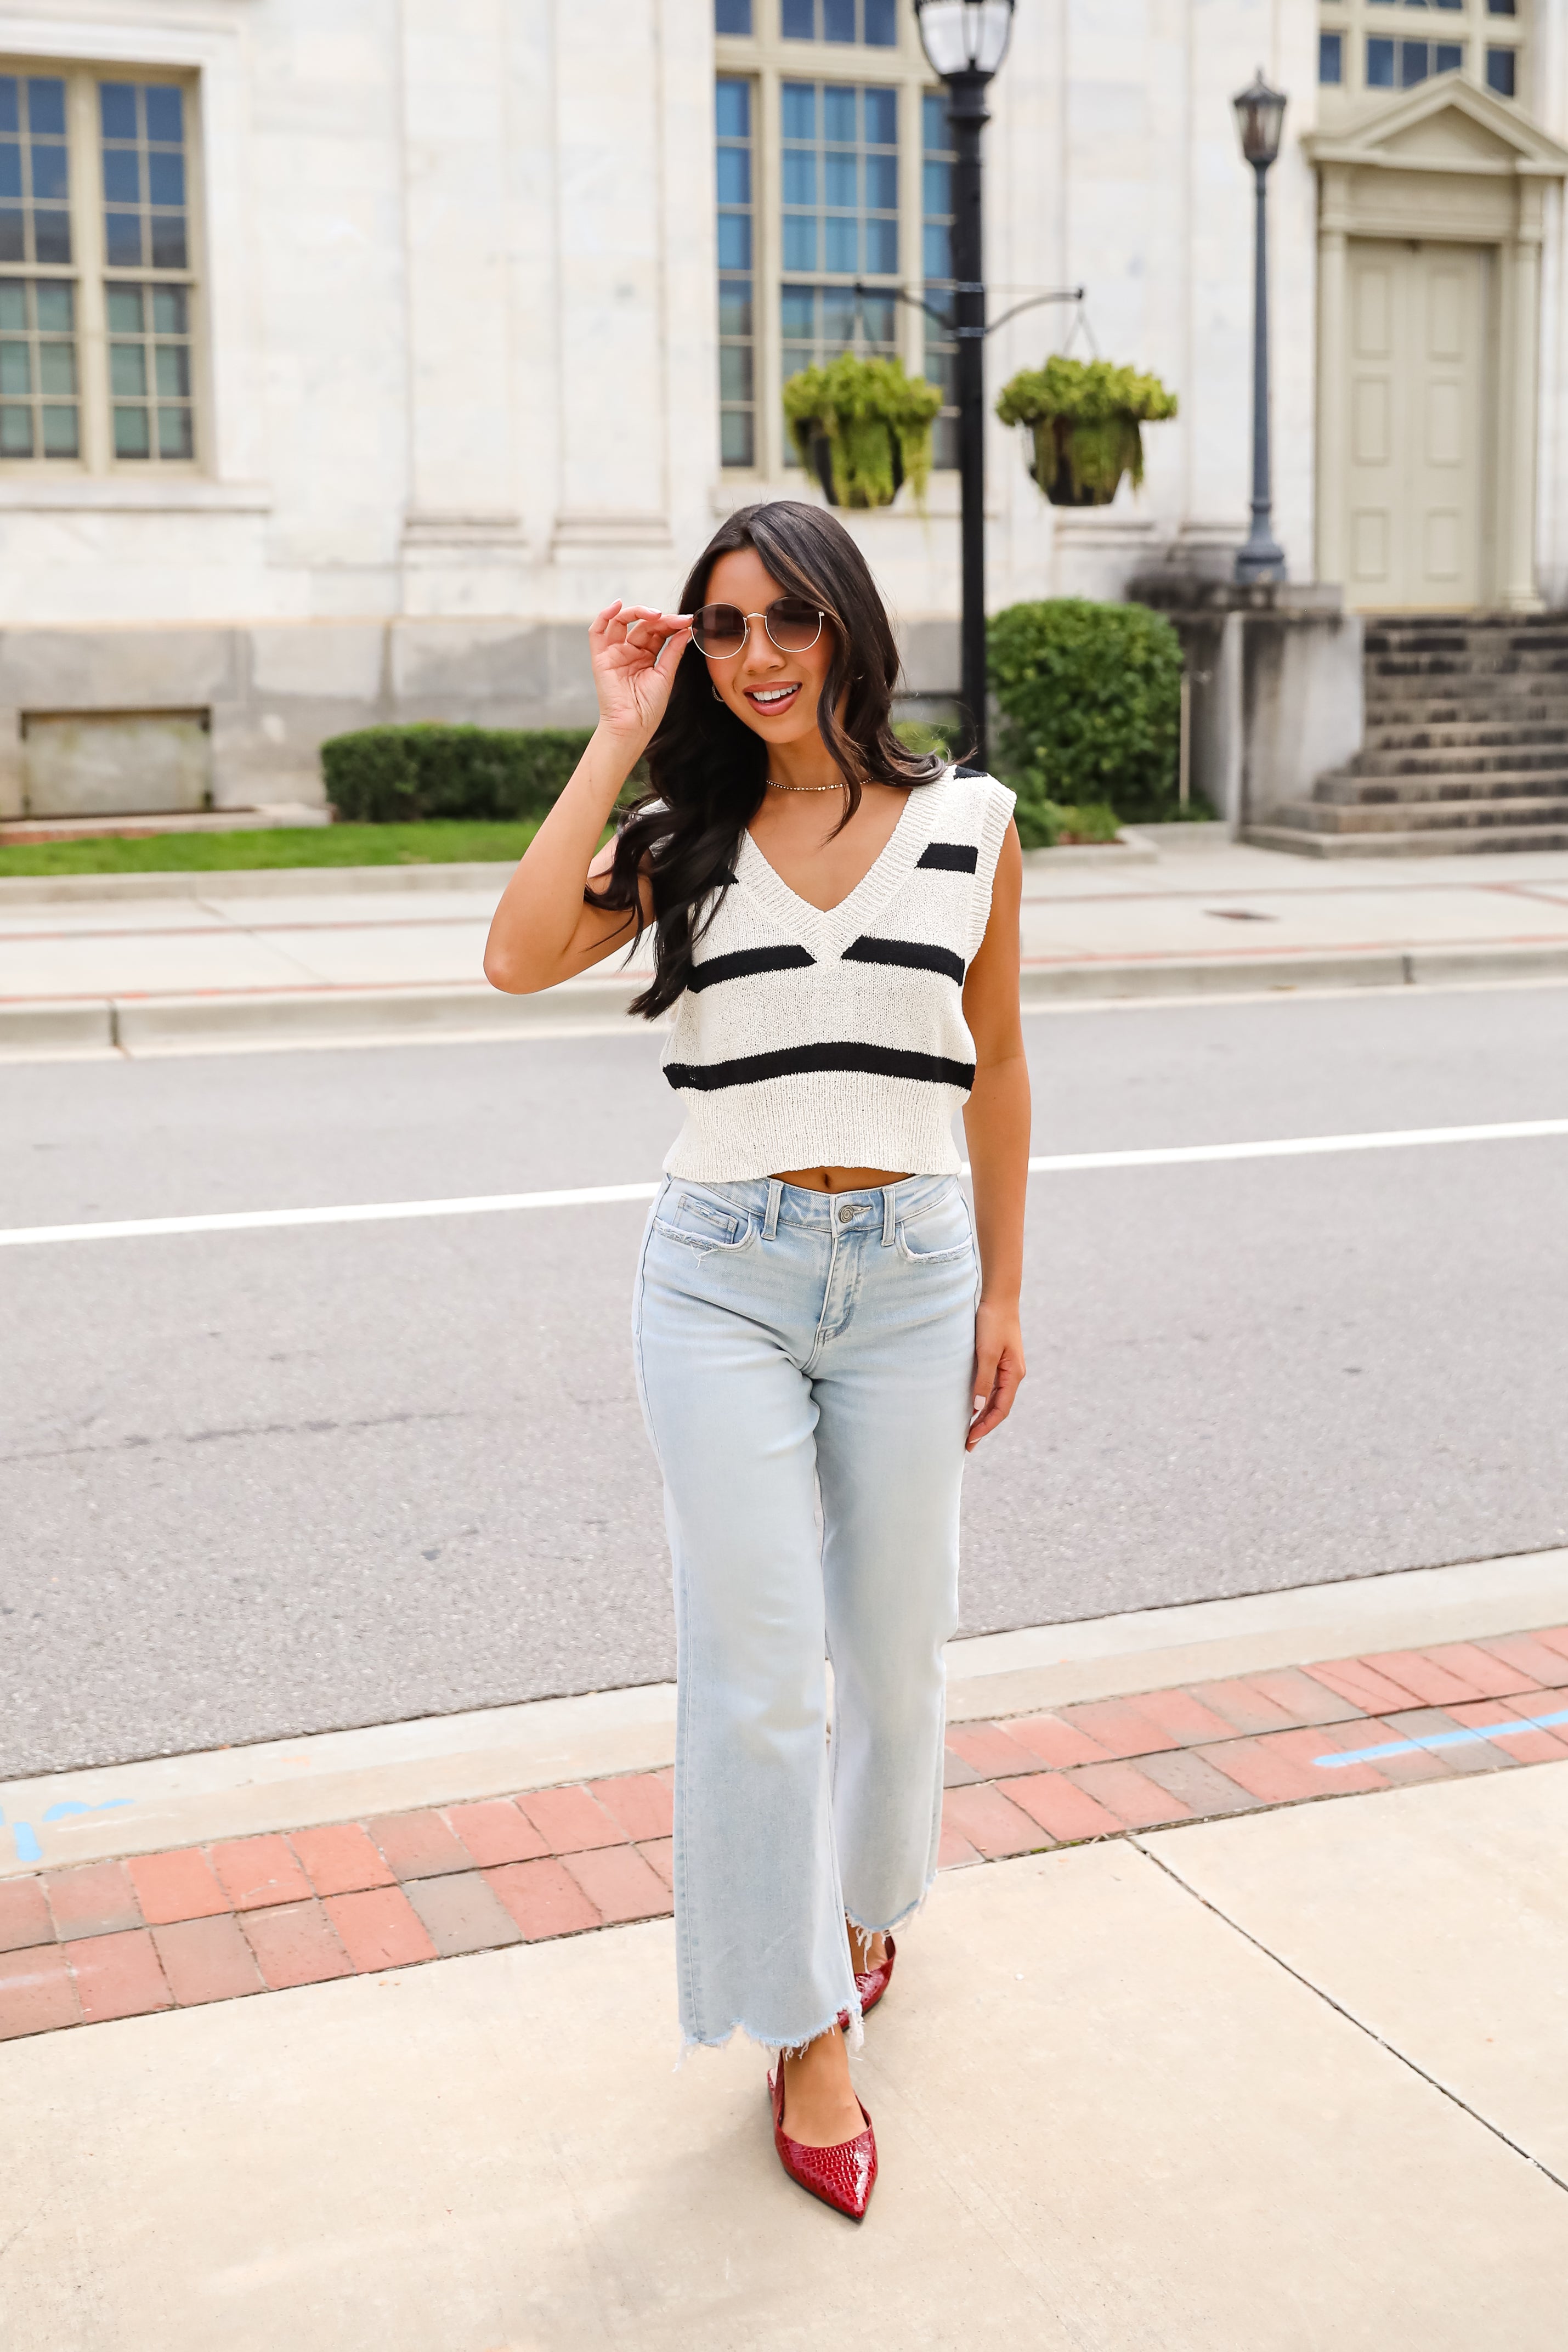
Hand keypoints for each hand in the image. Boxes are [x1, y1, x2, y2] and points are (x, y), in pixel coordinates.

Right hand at [589, 602, 693, 745]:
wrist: (633, 726)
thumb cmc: (649, 707)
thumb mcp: (666, 675)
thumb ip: (673, 650)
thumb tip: (685, 629)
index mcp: (646, 657)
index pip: (658, 632)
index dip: (672, 624)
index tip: (688, 621)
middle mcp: (630, 652)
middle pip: (643, 625)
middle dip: (661, 619)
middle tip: (677, 619)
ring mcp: (615, 653)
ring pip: (622, 623)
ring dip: (637, 613)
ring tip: (655, 614)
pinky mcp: (601, 658)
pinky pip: (598, 632)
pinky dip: (605, 616)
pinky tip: (617, 605)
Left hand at [968, 1298, 1024, 1450]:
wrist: (999, 1298)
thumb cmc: (992, 1322)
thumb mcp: (985, 1352)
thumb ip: (983, 1380)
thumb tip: (978, 1407)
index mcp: (1014, 1375)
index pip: (1001, 1409)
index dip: (986, 1427)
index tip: (970, 1440)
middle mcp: (1014, 1375)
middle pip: (999, 1408)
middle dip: (984, 1427)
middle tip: (966, 1444)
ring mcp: (1007, 1369)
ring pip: (996, 1400)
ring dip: (983, 1416)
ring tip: (968, 1431)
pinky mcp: (999, 1361)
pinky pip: (992, 1388)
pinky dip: (983, 1401)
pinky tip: (972, 1407)